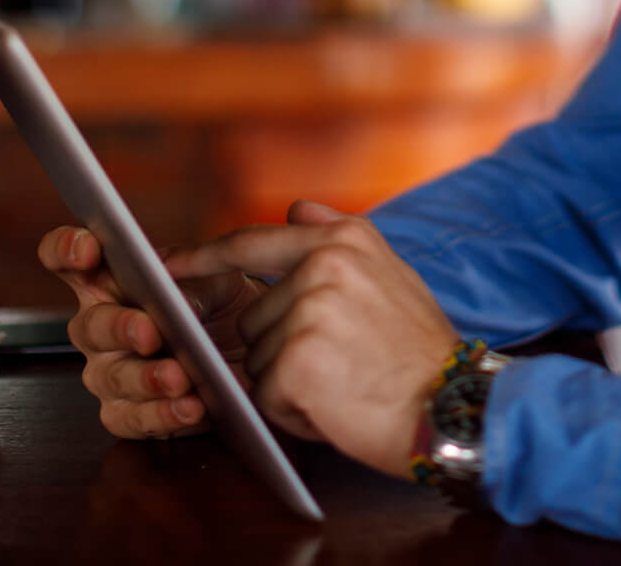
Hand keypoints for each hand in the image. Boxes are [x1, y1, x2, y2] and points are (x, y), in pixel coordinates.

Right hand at [37, 224, 267, 439]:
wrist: (254, 353)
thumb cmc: (223, 307)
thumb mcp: (218, 282)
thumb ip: (193, 283)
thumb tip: (177, 299)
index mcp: (112, 281)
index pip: (68, 260)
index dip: (67, 250)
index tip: (87, 250)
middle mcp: (101, 326)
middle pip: (90, 326)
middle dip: (119, 328)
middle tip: (149, 332)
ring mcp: (109, 372)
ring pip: (111, 377)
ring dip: (145, 378)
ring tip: (178, 377)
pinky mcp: (127, 413)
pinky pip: (130, 419)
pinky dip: (161, 415)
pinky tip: (188, 407)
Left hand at [171, 200, 457, 478]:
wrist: (452, 406)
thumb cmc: (419, 351)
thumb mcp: (390, 275)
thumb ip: (336, 239)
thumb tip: (295, 208)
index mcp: (345, 239)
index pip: (252, 242)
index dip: (204, 257)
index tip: (168, 265)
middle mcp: (325, 265)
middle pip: (255, 317)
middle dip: (285, 351)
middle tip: (342, 364)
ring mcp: (309, 310)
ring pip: (259, 359)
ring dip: (290, 383)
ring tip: (343, 384)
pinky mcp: (298, 360)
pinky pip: (266, 394)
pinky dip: (293, 413)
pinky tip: (337, 406)